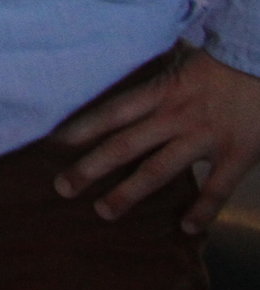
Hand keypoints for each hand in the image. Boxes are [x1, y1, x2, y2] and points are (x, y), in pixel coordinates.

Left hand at [55, 48, 259, 231]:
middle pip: (124, 146)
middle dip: (91, 168)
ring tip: (103, 212)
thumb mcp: (178, 61)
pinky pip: (216, 188)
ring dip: (129, 193)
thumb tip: (119, 79)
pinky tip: (186, 228)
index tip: (53, 145)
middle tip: (63, 188)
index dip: (81, 128)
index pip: (111, 112)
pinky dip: (203, 210)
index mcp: (159, 92)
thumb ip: (152, 77)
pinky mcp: (236, 154)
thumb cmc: (219, 62)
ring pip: (158, 170)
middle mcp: (174, 117)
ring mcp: (204, 137)